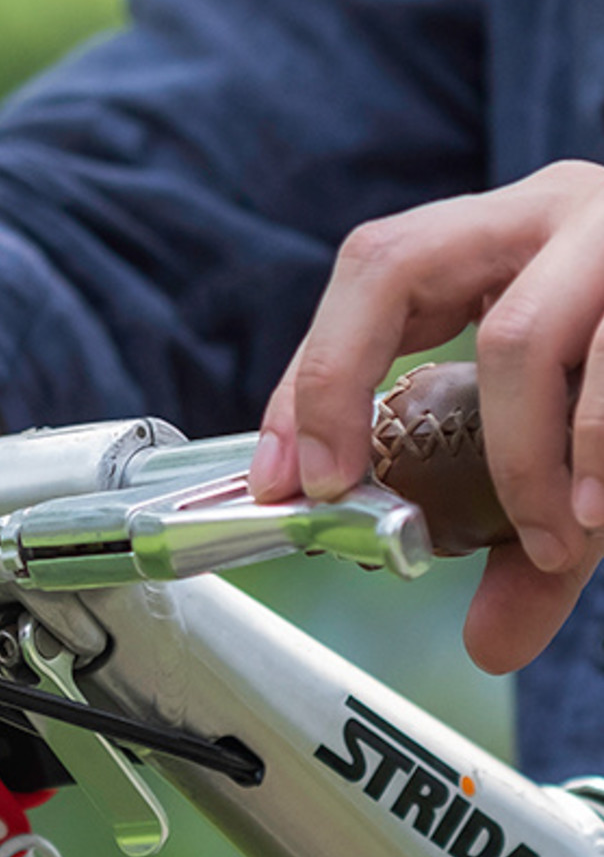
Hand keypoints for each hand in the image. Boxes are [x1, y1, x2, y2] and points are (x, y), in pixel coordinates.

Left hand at [249, 162, 603, 673]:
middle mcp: (559, 207)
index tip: (283, 479)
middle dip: (344, 384)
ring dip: (517, 458)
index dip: (309, 374)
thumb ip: (532, 536)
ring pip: (524, 335)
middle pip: (400, 265)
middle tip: (345, 490)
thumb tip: (490, 649)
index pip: (371, 273)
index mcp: (507, 234)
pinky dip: (597, 452)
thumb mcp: (583, 443)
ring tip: (552, 539)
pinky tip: (598, 515)